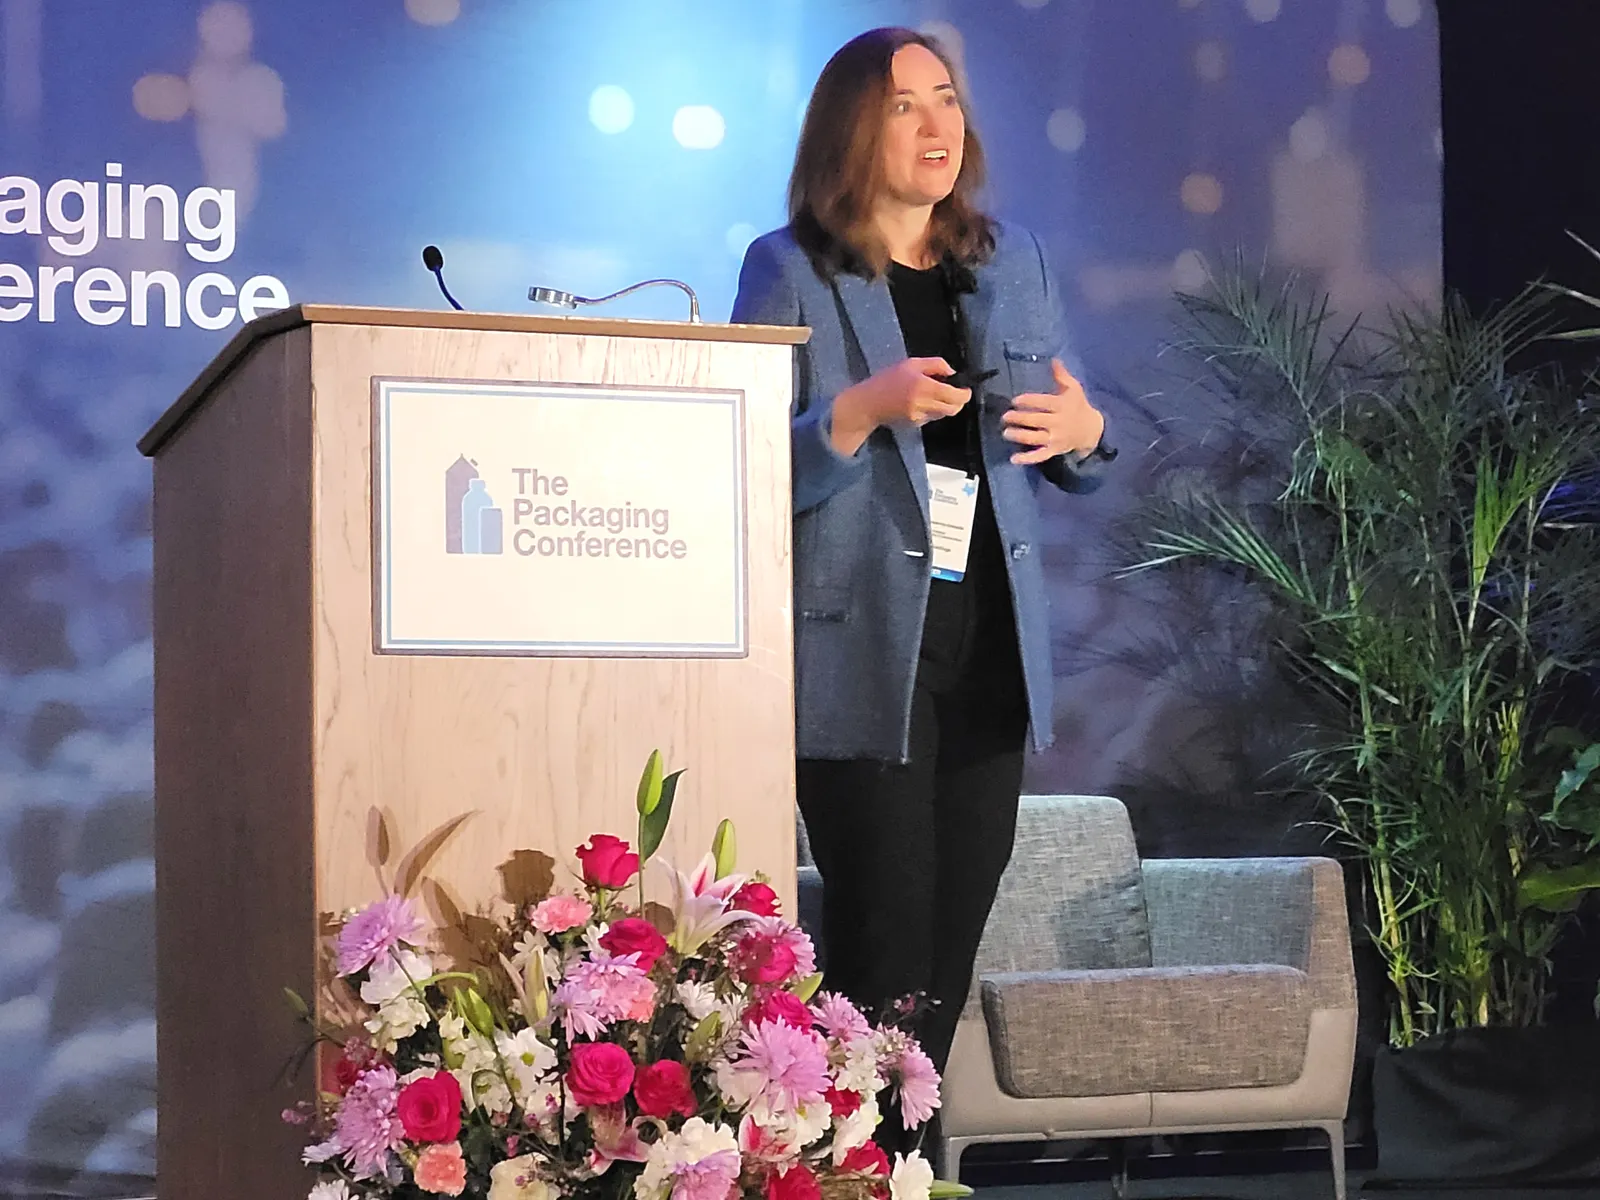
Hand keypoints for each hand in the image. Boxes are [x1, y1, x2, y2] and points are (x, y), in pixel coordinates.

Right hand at [829, 357, 971, 455]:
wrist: (868, 403)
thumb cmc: (887, 380)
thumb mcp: (911, 364)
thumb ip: (935, 364)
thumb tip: (952, 372)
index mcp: (924, 386)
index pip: (954, 395)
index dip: (965, 394)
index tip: (966, 389)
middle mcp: (923, 404)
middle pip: (953, 409)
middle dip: (959, 402)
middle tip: (958, 393)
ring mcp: (920, 416)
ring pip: (943, 414)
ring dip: (946, 406)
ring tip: (937, 395)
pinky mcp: (915, 424)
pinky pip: (931, 417)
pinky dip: (932, 410)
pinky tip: (922, 403)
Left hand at [1002, 359, 1104, 464]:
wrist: (1092, 430)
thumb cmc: (1078, 406)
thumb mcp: (1073, 388)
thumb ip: (1061, 375)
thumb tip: (1054, 359)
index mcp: (1063, 406)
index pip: (1044, 403)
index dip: (1029, 401)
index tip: (1015, 400)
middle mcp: (1059, 423)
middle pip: (1037, 421)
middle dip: (1020, 419)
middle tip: (1005, 416)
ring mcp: (1056, 438)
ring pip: (1036, 438)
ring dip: (1020, 436)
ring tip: (1006, 432)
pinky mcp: (1054, 450)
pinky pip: (1040, 456)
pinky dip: (1027, 459)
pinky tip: (1013, 459)